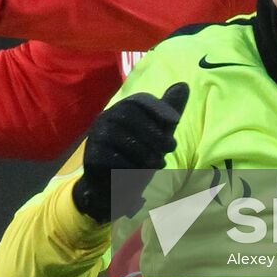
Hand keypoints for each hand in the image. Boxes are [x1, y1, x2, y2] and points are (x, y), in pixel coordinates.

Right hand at [72, 83, 189, 224]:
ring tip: (159, 163)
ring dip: (147, 151)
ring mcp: (96, 138)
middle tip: (171, 148)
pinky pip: (115, 159)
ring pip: (124, 138)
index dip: (158, 107)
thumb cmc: (138, 157)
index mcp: (120, 109)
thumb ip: (168, 112)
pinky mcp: (92, 158)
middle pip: (130, 116)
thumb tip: (184, 85)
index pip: (138, 99)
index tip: (176, 121)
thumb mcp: (157, 134)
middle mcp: (105, 119)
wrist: (113, 190)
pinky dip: (133, 167)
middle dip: (155, 132)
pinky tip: (140, 173)